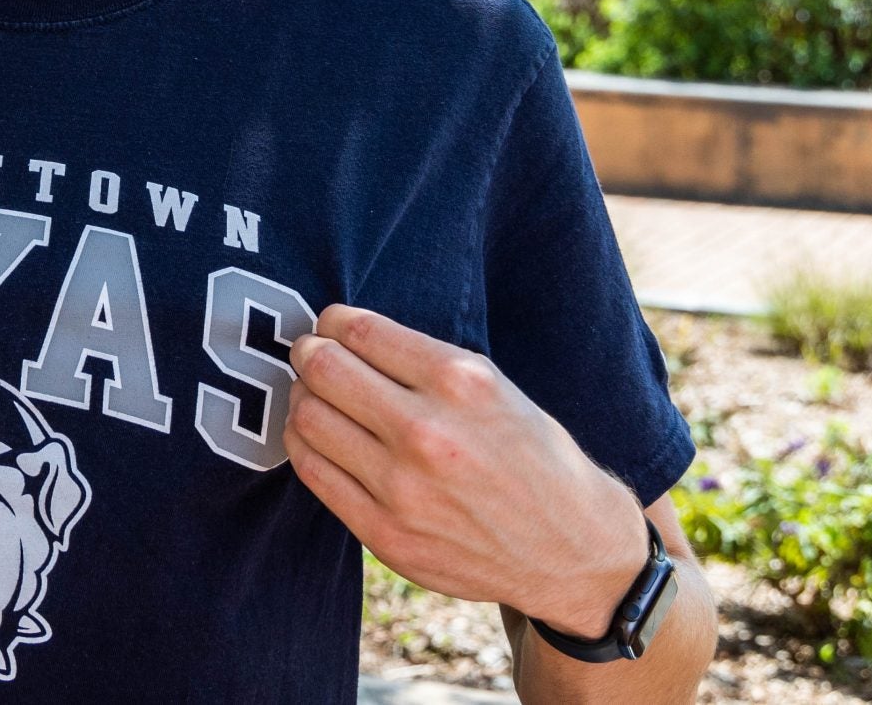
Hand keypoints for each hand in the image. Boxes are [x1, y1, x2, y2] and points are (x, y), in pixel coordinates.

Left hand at [283, 304, 648, 639]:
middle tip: (312, 354)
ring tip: (315, 396)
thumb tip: (342, 335)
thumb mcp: (494, 387)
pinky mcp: (386, 534)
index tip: (331, 325)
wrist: (569, 548)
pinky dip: (304, 443)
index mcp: (461, 383)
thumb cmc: (530, 455)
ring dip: (302, 397)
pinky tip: (319, 436)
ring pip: (308, 418)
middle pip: (323, 369)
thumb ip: (421, 361)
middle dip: (309, 352)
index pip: (360, 331)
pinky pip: (313, 471)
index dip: (333, 322)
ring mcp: (403, 488)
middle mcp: (427, 432)